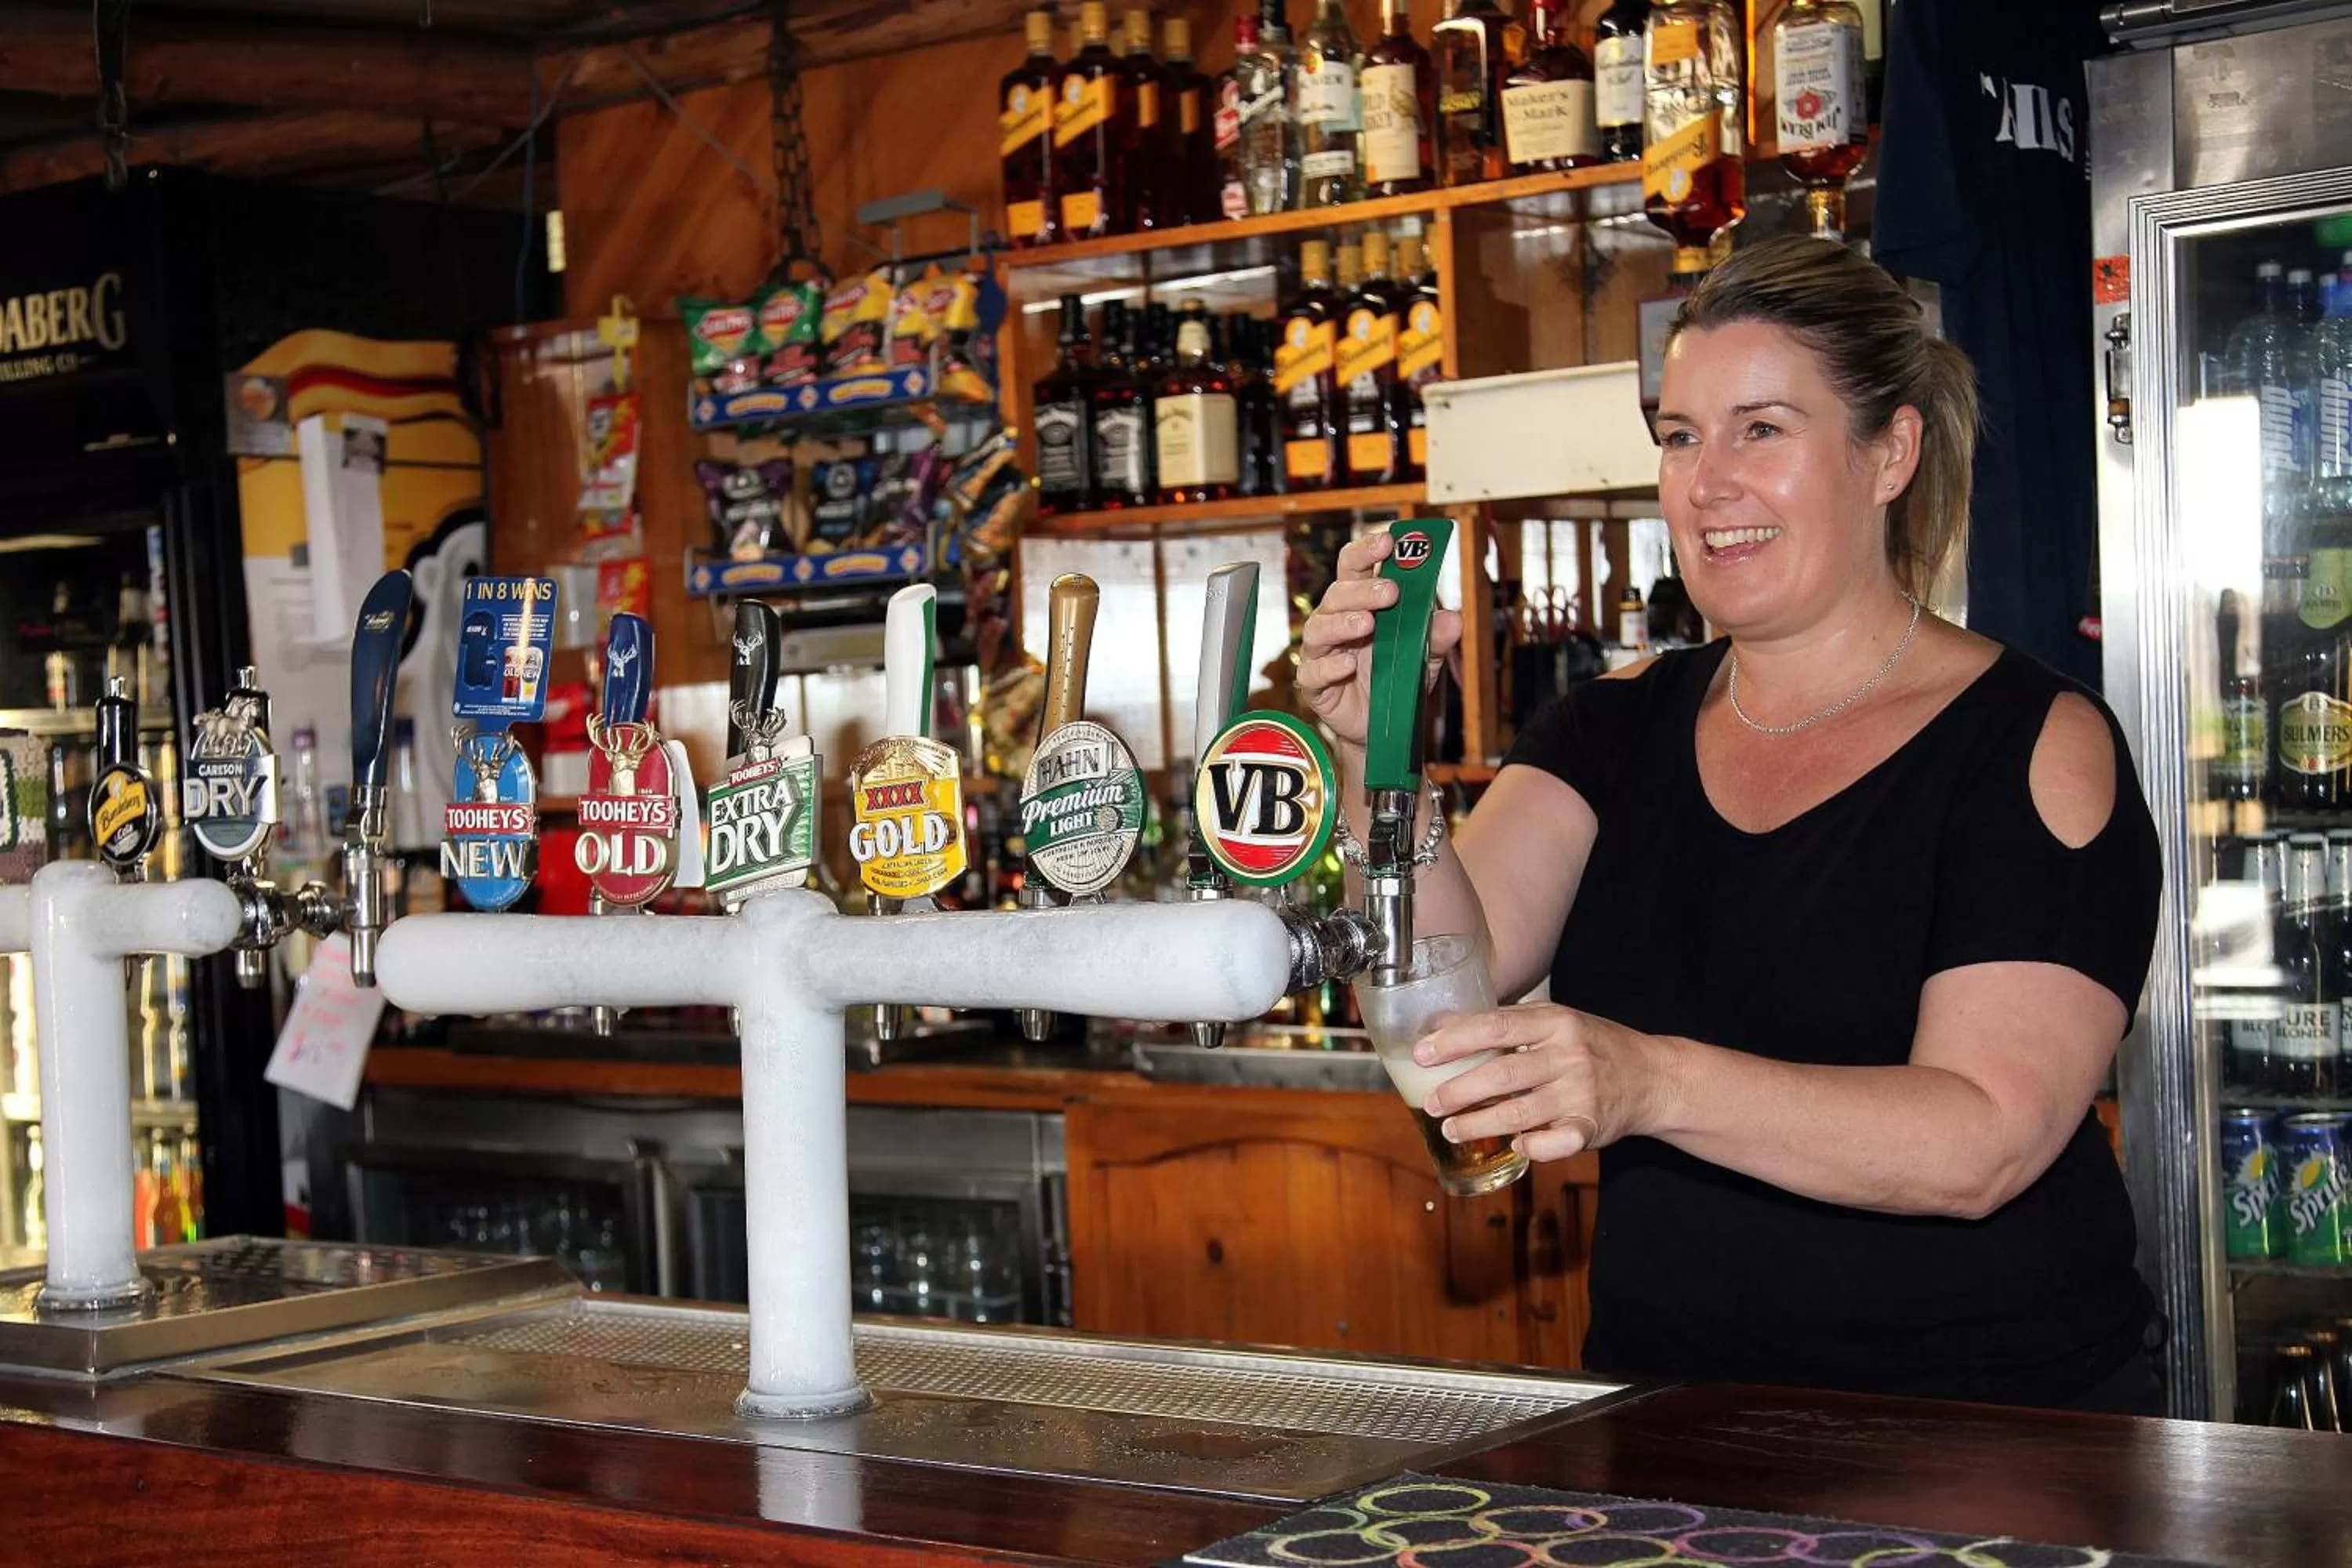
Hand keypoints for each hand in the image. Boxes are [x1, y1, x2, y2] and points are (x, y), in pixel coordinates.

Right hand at [1299, 527, 1464, 754]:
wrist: (1382, 728)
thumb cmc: (1397, 679)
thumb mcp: (1426, 656)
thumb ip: (1437, 637)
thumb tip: (1452, 618)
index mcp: (1361, 604)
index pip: (1355, 567)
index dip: (1367, 550)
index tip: (1387, 541)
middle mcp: (1336, 621)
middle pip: (1337, 593)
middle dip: (1362, 589)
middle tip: (1389, 592)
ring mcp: (1322, 652)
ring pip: (1320, 628)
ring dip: (1343, 622)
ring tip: (1367, 624)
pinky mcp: (1314, 684)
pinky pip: (1313, 671)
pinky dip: (1329, 666)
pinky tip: (1346, 664)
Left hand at [1414, 1003, 1665, 1163]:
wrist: (1653, 1077)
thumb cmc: (1593, 1046)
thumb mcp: (1555, 1021)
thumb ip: (1506, 1024)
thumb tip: (1441, 1024)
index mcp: (1555, 1022)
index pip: (1496, 1026)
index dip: (1454, 1041)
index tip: (1422, 1054)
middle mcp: (1569, 1056)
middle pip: (1503, 1074)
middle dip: (1460, 1090)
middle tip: (1431, 1103)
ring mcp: (1581, 1093)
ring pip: (1521, 1112)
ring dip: (1480, 1124)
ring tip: (1451, 1130)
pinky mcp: (1591, 1126)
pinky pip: (1557, 1142)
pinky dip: (1534, 1146)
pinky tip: (1515, 1146)